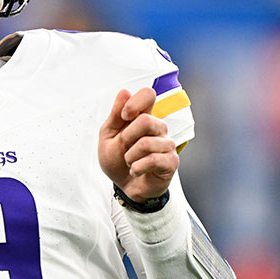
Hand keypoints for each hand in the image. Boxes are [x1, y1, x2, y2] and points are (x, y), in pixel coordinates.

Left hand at [98, 87, 177, 201]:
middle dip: (127, 137)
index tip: (124, 117)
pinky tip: (135, 170)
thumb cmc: (117, 160)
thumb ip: (115, 115)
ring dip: (130, 156)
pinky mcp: (171, 162)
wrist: (124, 186)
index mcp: (142, 117)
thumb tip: (125, 92)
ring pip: (147, 143)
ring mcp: (167, 145)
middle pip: (146, 120)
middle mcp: (158, 128)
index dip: (135, 103)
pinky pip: (154, 160)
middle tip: (124, 148)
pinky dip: (137, 167)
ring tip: (130, 162)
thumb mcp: (108, 136)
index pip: (148, 94)